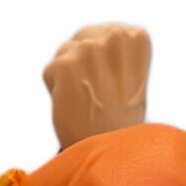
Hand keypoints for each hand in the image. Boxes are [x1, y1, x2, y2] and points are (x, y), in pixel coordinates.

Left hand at [43, 23, 151, 148]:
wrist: (112, 151)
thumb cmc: (119, 117)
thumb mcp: (128, 74)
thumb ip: (112, 50)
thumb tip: (86, 39)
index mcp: (135, 35)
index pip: (101, 33)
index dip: (100, 62)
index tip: (111, 84)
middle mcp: (115, 35)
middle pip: (80, 38)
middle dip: (80, 64)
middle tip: (94, 94)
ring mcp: (89, 49)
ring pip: (63, 53)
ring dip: (67, 77)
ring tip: (85, 100)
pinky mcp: (66, 65)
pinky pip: (49, 71)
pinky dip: (55, 89)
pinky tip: (73, 104)